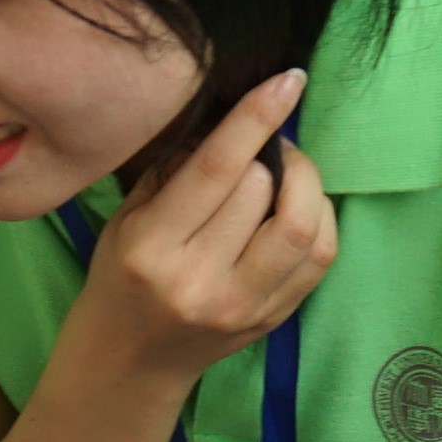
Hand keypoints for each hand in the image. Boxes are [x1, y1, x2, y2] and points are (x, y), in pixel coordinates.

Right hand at [63, 69, 334, 392]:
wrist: (130, 361)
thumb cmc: (121, 277)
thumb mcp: (127, 219)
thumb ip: (176, 171)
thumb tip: (235, 120)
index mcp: (153, 249)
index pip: (216, 169)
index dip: (256, 117)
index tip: (287, 81)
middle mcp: (199, 282)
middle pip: (264, 192)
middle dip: (273, 154)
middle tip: (266, 144)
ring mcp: (242, 307)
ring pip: (303, 226)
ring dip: (306, 184)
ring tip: (288, 172)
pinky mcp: (272, 322)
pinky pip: (320, 258)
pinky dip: (319, 219)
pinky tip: (298, 207)